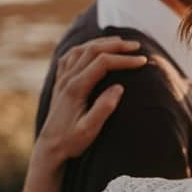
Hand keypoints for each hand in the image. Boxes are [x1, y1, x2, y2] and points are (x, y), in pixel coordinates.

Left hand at [37, 37, 146, 164]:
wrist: (49, 148)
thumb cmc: (71, 142)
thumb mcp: (89, 130)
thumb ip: (103, 108)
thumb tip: (119, 87)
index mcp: (76, 88)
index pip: (102, 63)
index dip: (124, 59)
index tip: (142, 61)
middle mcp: (67, 79)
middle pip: (93, 50)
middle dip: (117, 45)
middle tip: (137, 46)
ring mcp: (62, 79)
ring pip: (81, 49)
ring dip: (102, 43)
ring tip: (121, 43)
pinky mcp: (60, 82)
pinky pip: (70, 55)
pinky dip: (85, 47)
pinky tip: (94, 48)